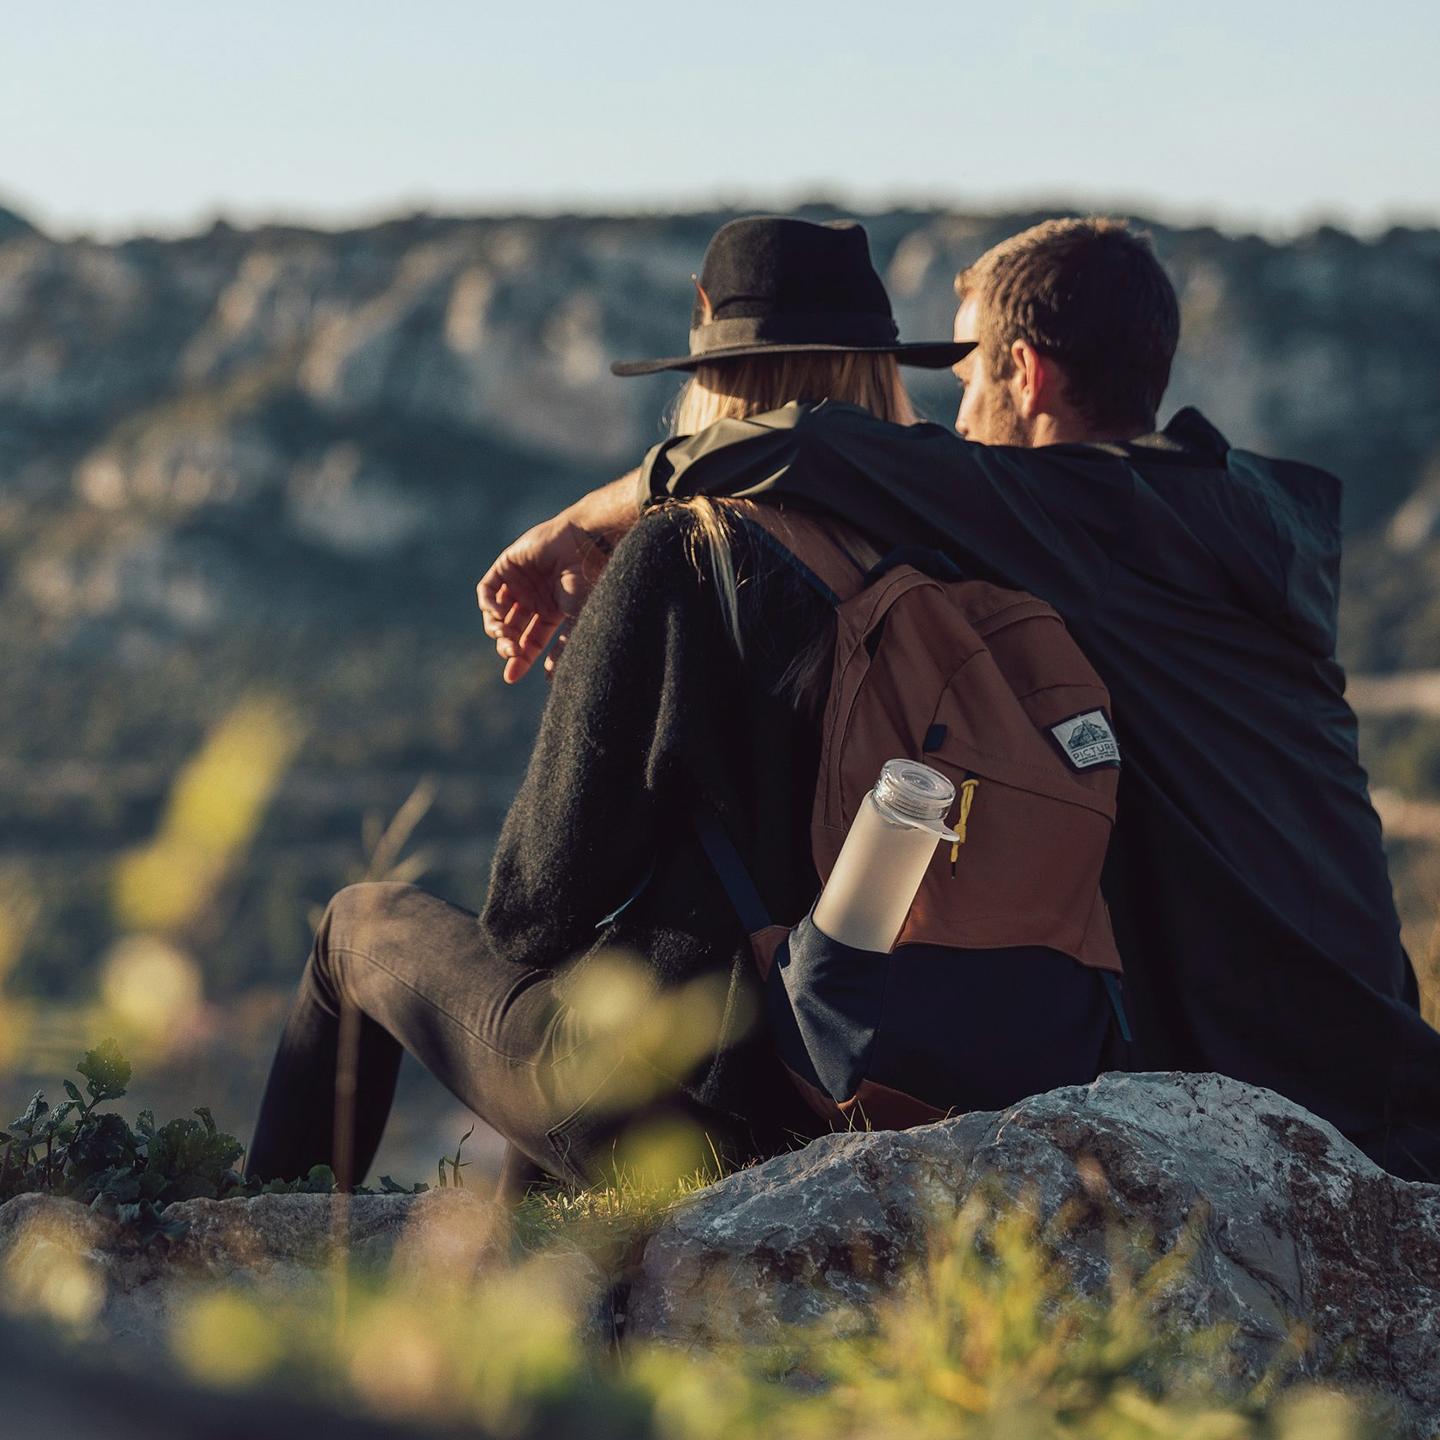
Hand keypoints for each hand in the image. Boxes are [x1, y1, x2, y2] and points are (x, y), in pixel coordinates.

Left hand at [477, 474, 638, 682]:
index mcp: (551, 613)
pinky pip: (487, 590)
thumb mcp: (574, 620)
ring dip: (496, 628)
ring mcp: (519, 583)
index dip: (521, 660)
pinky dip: (488, 604)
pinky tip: (497, 614)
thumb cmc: (586, 582)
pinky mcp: (506, 566)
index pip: (530, 641)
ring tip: (504, 634)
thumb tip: (549, 679)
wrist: (583, 545)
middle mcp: (534, 599)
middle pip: (512, 630)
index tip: (511, 677)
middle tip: (511, 652)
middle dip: (508, 645)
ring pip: (496, 613)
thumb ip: (561, 648)